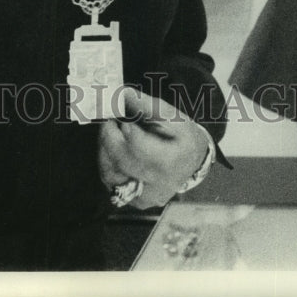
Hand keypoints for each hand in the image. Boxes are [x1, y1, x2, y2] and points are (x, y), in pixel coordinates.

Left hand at [98, 86, 209, 208]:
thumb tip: (121, 95)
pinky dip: (106, 162)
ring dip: (104, 148)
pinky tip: (112, 148)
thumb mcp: (173, 116)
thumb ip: (146, 105)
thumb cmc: (183, 136)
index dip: (126, 131)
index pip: (140, 148)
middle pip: (122, 160)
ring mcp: (145, 197)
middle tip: (109, 120)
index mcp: (171, 161)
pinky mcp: (135, 201)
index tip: (120, 117)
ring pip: (110, 173)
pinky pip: (110, 181)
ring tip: (111, 133)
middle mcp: (158, 185)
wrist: (193, 162)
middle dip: (109, 136)